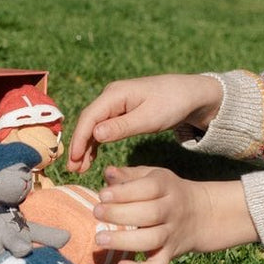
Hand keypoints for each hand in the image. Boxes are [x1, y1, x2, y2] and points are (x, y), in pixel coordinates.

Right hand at [67, 74, 222, 172]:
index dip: (79, 139)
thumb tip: (95, 134)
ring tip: (80, 168)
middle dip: (79, 146)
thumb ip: (122, 127)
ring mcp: (115, 103)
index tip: (74, 159)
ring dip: (86, 147)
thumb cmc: (172, 104)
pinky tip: (92, 158)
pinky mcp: (120, 111)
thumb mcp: (149, 118)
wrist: (190, 94)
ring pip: (93, 126)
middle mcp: (111, 96)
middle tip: (73, 169)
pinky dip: (96, 143)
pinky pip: (103, 128)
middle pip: (88, 122)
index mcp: (115, 94)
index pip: (89, 118)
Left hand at [92, 166, 257, 263]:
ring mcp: (172, 234)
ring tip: (100, 238)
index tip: (103, 195)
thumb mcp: (151, 176)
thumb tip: (108, 172)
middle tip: (96, 213)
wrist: (201, 214)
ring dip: (124, 241)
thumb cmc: (164, 192)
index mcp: (166, 186)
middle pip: (149, 214)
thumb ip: (129, 175)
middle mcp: (172, 210)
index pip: (148, 188)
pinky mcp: (169, 254)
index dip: (124, 192)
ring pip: (152, 240)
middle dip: (120, 214)